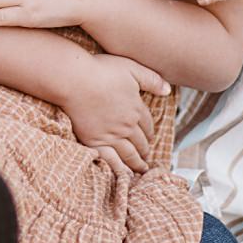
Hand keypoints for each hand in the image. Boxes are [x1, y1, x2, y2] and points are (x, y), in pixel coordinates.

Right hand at [63, 53, 170, 175]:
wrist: (74, 80)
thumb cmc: (100, 71)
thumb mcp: (132, 68)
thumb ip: (151, 79)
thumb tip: (168, 90)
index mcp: (136, 108)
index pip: (147, 125)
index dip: (150, 132)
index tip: (150, 137)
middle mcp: (126, 125)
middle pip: (140, 141)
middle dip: (145, 149)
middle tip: (146, 155)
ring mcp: (111, 136)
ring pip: (129, 154)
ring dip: (137, 162)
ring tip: (141, 168)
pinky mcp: (94, 142)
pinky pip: (111, 160)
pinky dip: (119, 169)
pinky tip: (123, 174)